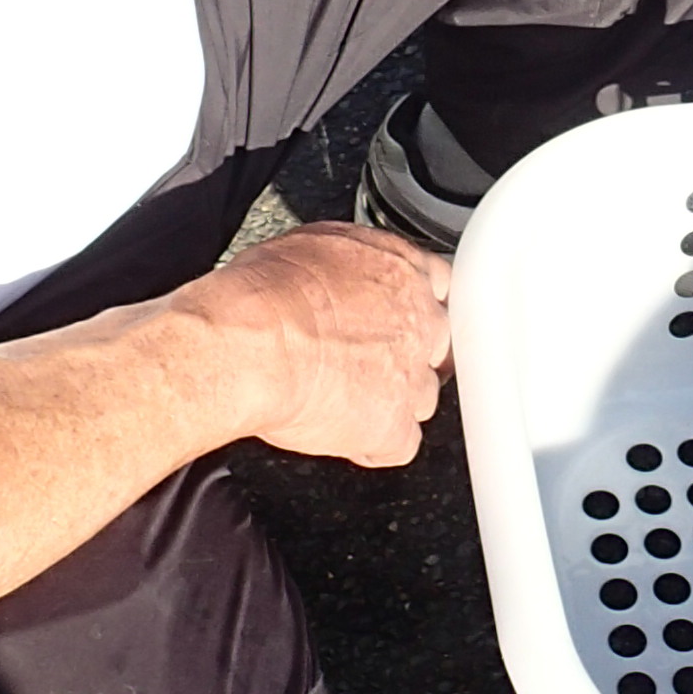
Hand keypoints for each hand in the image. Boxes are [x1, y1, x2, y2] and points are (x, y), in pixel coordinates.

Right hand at [187, 223, 451, 468]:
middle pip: (438, 345)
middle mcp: (420, 321)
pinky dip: (375, 445)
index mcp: (402, 269)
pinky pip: (401, 444)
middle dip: (409, 356)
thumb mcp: (308, 248)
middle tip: (368, 362)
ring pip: (423, 396)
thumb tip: (333, 274)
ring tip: (346, 401)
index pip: (440, 286)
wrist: (252, 342)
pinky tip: (345, 436)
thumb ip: (344, 265)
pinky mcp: (394, 426)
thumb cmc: (264, 293)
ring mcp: (412, 377)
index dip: (415, 307)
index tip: (394, 317)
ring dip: (393, 401)